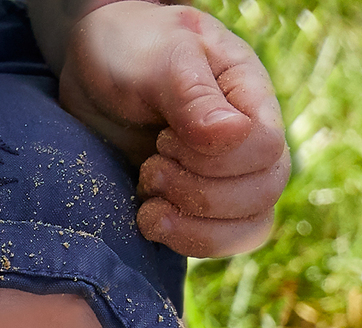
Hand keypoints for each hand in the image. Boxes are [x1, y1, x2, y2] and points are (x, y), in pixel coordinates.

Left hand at [58, 2, 288, 257]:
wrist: (95, 70)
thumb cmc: (133, 50)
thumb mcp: (161, 58)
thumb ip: (193, 96)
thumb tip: (233, 136)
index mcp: (250, 97)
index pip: (266, 150)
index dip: (216, 160)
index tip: (165, 137)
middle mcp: (248, 142)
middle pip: (263, 195)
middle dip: (200, 194)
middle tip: (152, 164)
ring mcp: (226, 178)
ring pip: (247, 230)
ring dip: (193, 226)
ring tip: (149, 200)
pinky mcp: (195, 207)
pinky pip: (214, 244)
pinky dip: (181, 241)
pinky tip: (146, 216)